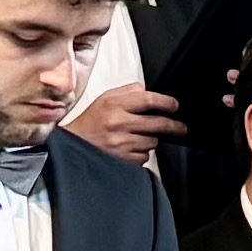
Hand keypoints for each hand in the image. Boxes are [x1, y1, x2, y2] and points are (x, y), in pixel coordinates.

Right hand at [65, 86, 182, 163]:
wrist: (71, 148)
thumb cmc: (89, 123)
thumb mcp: (104, 100)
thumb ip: (127, 92)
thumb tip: (147, 90)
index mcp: (113, 104)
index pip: (148, 99)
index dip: (167, 103)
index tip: (175, 106)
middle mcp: (118, 123)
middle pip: (158, 123)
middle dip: (174, 126)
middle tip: (180, 128)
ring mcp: (121, 143)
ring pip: (152, 141)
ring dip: (151, 140)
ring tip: (139, 137)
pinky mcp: (122, 160)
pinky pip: (144, 156)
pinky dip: (142, 153)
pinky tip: (131, 149)